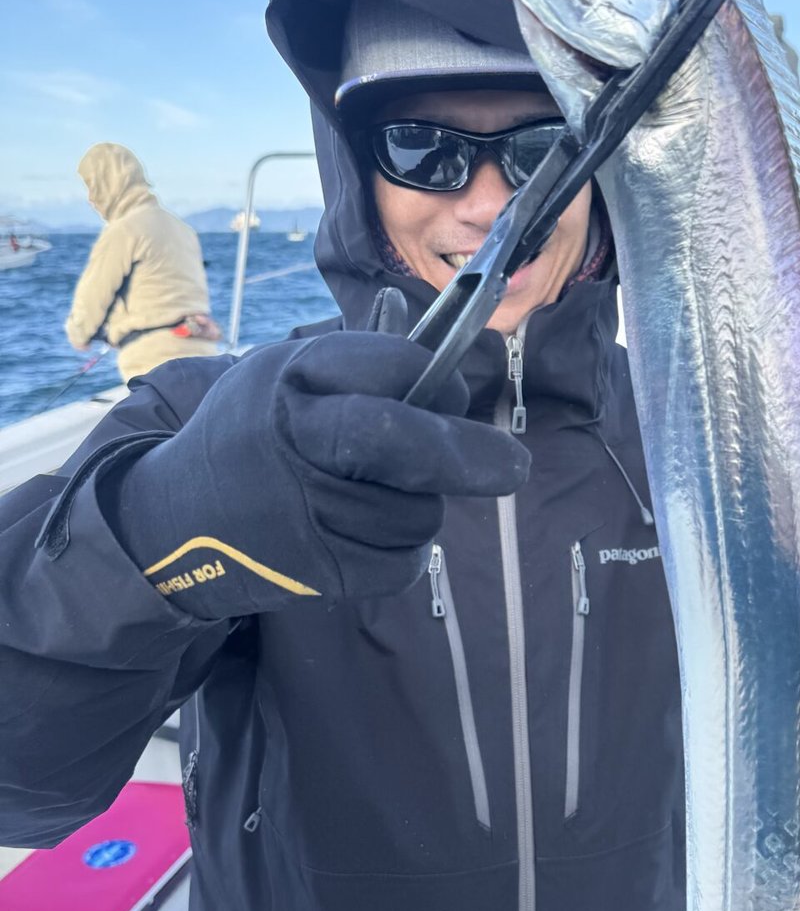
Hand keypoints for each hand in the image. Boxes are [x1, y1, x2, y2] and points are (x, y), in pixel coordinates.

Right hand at [107, 328, 528, 618]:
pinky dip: (401, 551)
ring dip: (419, 506)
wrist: (175, 522)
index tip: (451, 391)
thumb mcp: (288, 373)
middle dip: (471, 454)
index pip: (397, 367)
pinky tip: (369, 532)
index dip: (434, 380)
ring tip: (375, 495)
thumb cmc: (254, 435)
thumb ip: (365, 360)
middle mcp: (297, 441)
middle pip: (407, 444)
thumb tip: (448, 341)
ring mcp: (306, 510)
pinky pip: (402, 561)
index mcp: (295, 378)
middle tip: (514, 466)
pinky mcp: (319, 569)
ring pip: (417, 512)